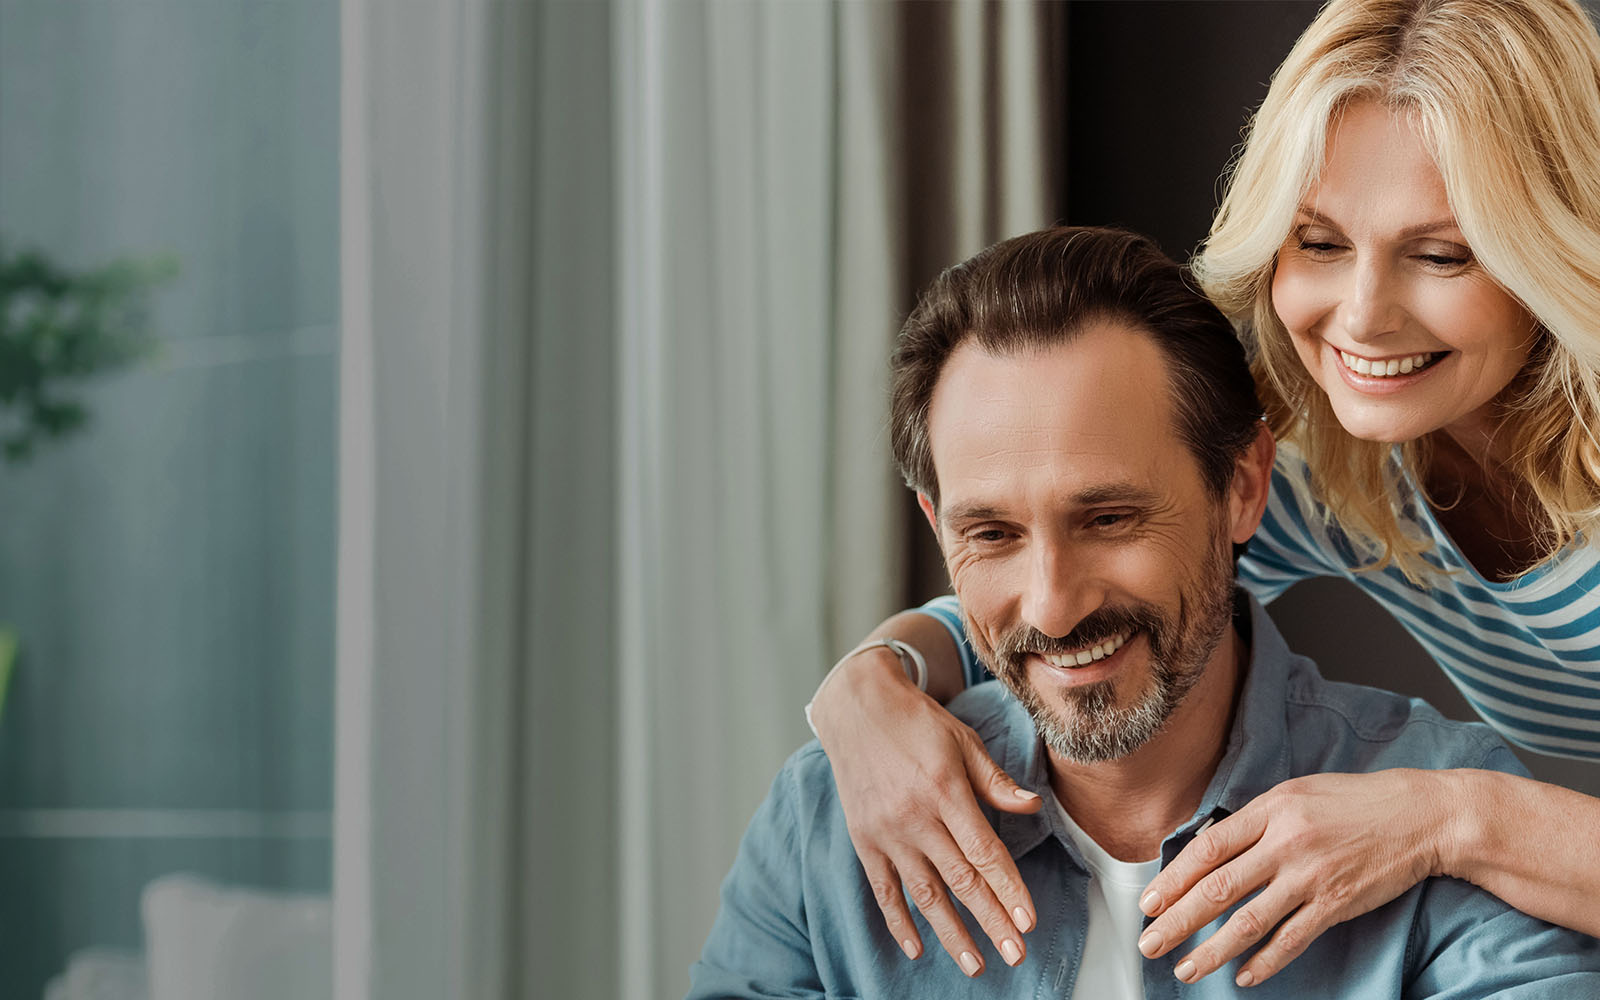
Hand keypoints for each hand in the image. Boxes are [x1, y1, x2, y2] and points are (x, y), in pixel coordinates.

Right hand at [809, 648, 1042, 975]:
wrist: (856, 708)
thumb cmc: (917, 722)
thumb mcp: (962, 740)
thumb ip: (995, 780)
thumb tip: (1033, 806)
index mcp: (944, 789)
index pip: (984, 851)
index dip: (1008, 888)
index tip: (1028, 920)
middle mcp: (914, 816)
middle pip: (960, 879)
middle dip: (991, 920)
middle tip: (1015, 953)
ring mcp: (886, 831)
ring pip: (924, 893)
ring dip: (952, 933)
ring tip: (975, 964)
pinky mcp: (864, 839)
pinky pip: (883, 888)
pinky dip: (898, 921)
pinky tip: (916, 948)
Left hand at [1137, 769, 1447, 986]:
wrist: (1422, 816)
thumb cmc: (1356, 801)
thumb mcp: (1297, 792)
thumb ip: (1256, 820)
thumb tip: (1211, 847)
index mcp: (1271, 810)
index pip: (1208, 848)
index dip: (1174, 879)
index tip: (1150, 902)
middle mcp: (1286, 843)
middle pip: (1218, 888)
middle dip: (1177, 920)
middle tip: (1150, 943)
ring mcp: (1311, 876)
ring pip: (1249, 920)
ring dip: (1212, 950)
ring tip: (1186, 969)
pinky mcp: (1337, 903)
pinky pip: (1292, 939)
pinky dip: (1265, 961)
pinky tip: (1244, 976)